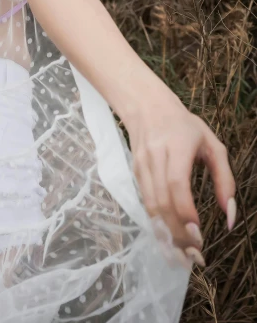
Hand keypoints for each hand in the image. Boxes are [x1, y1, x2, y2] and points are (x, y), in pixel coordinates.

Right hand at [124, 89, 236, 267]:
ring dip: (166, 235)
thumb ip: (225, 180)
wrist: (146, 107)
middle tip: (195, 256)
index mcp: (176, 146)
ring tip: (182, 258)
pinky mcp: (136, 174)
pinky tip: (169, 241)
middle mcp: (155, 157)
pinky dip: (157, 226)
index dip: (185, 210)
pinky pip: (146, 204)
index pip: (176, 182)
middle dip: (178, 233)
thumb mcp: (213, 145)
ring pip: (151, 206)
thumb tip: (229, 216)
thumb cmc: (184, 126)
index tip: (199, 233)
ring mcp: (142, 166)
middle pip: (163, 200)